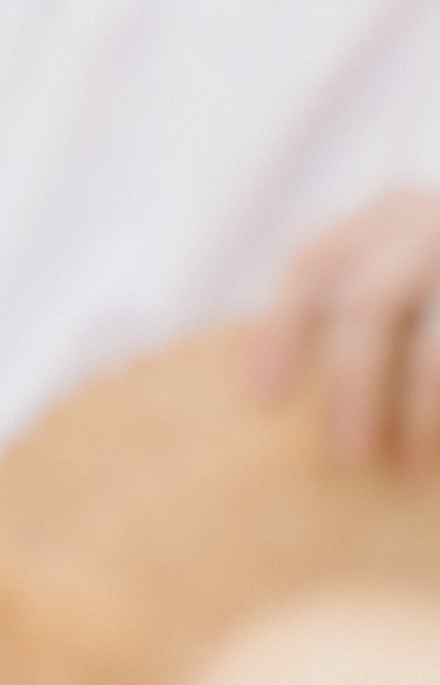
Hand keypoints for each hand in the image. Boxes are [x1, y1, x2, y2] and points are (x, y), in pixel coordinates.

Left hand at [253, 189, 439, 468]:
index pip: (312, 264)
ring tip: (405, 470)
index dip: (280, 328)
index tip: (262, 398)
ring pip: (433, 346)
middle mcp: (433, 219)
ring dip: (418, 412)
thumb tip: (272, 390)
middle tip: (344, 454)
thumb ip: (360, 314)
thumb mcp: (405, 275)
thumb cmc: (439, 289)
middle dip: (350, 383)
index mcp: (388, 214)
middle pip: (367, 303)